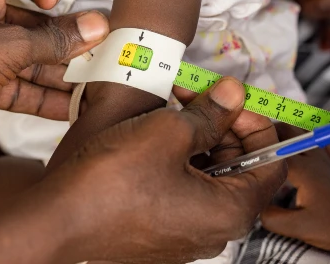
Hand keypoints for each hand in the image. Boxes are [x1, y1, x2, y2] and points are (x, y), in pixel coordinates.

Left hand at [0, 0, 108, 151]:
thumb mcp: (6, 47)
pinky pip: (11, 83)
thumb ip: (54, 41)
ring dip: (54, 72)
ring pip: (22, 56)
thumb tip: (97, 26)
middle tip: (98, 53)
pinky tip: (68, 109)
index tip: (60, 4)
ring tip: (92, 87)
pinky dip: (36, 95)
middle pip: (29, 21)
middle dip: (62, 40)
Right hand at [48, 77, 285, 263]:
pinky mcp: (157, 232)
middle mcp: (213, 231)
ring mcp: (184, 235)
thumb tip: (235, 95)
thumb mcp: (168, 131)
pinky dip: (177, 160)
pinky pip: (181, 191)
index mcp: (230, 212)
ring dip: (198, 139)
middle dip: (223, 125)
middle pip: (239, 169)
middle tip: (198, 95)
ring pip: (207, 177)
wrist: (57, 220)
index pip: (272, 163)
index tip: (233, 98)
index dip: (257, 122)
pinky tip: (153, 135)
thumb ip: (210, 113)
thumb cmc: (112, 181)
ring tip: (171, 109)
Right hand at [261, 124, 329, 252]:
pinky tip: (297, 147)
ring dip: (286, 133)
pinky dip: (305, 137)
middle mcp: (315, 158)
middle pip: (288, 129)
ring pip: (302, 130)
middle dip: (268, 133)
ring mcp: (325, 158)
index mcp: (303, 169)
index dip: (253, 148)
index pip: (272, 148)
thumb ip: (270, 216)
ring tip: (269, 146)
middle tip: (252, 148)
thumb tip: (255, 203)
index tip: (239, 153)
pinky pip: (318, 139)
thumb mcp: (297, 227)